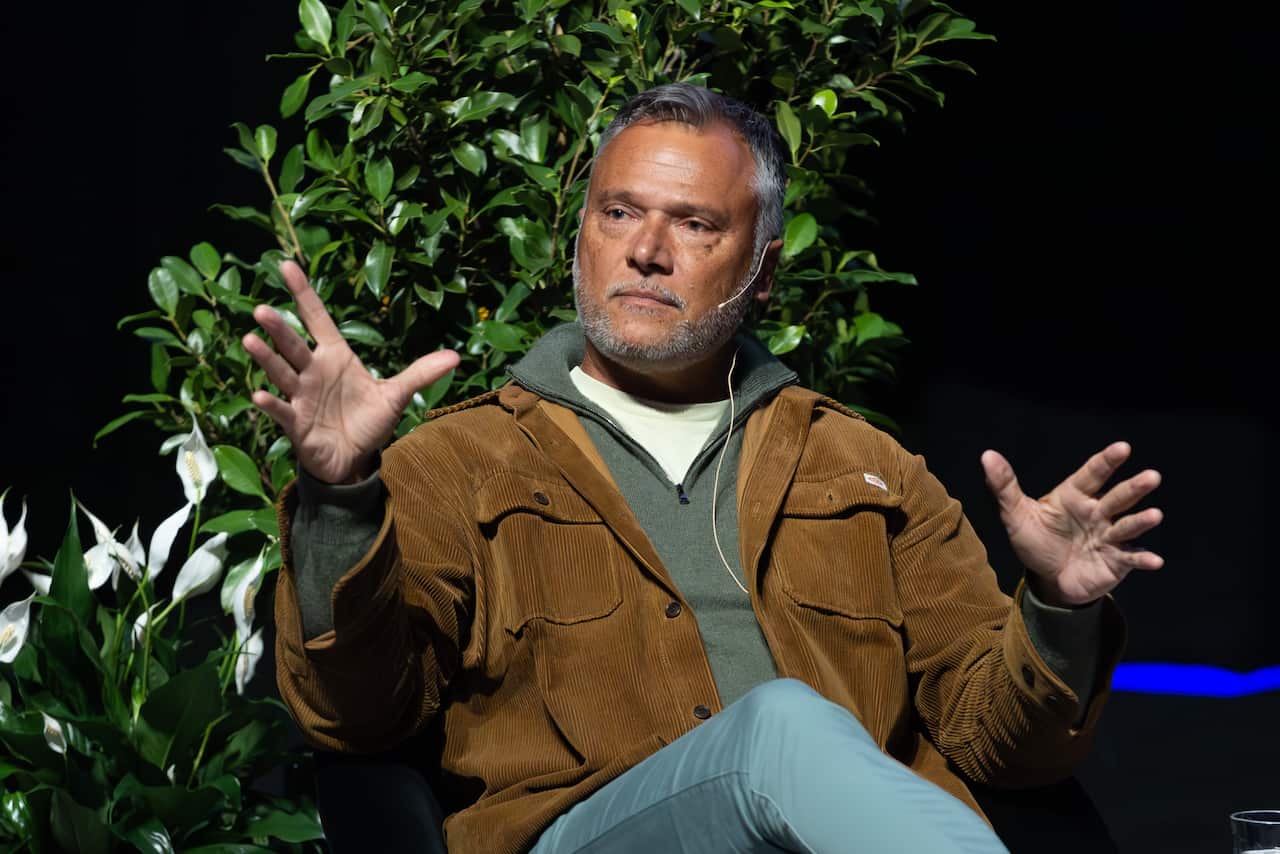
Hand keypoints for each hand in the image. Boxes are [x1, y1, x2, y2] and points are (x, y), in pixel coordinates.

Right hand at [243, 261, 459, 483]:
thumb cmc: (367, 422)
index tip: (286, 265)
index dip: (303, 293)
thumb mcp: (396, 395)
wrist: (353, 459)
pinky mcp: (296, 424)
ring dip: (266, 358)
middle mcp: (313, 372)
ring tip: (250, 339)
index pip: (317, 319)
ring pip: (281, 372)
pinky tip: (259, 396)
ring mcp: (301, 396)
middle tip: (262, 309)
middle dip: (279, 328)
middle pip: (294, 344)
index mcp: (335, 357)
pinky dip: (271, 404)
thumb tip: (456, 357)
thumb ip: (421, 373)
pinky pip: (281, 411)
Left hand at [981, 441, 1163, 605]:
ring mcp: (1110, 536)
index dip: (1107, 461)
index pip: (1092, 474)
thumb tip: (987, 455)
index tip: (1123, 448)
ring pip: (1128, 525)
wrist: (1047, 579)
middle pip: (1118, 497)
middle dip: (1134, 488)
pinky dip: (1144, 559)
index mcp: (1075, 496)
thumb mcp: (1014, 514)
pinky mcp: (1117, 561)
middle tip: (1151, 477)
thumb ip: (1004, 486)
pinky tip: (1155, 561)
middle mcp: (1097, 513)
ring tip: (1154, 515)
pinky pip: (1132, 558)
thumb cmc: (1035, 540)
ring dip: (1142, 520)